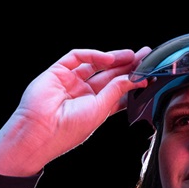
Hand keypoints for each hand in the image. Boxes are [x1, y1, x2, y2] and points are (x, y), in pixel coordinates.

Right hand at [0, 47, 150, 176]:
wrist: (40, 132)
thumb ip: (116, 91)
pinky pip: (77, 57)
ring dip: (114, 58)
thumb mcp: (100, 110)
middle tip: (145, 57)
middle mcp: (81, 94)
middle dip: (126, 66)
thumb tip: (133, 78)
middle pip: (108, 75)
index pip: (116, 92)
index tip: (148, 76)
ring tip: (131, 55)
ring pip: (94, 64)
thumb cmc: (68, 130)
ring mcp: (69, 82)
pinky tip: (109, 58)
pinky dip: (93, 55)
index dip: (132, 83)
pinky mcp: (57, 72)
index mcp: (93, 108)